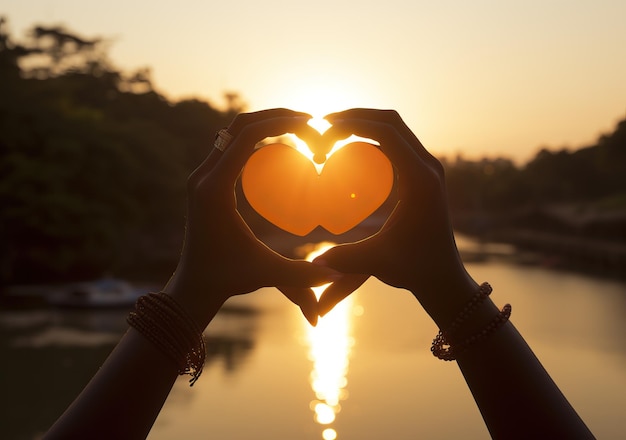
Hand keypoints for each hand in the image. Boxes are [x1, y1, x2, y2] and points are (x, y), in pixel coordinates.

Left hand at [164, 109, 339, 326]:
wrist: (194, 286)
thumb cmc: (228, 279)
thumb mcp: (267, 273)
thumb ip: (303, 276)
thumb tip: (341, 274)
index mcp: (214, 190)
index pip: (245, 137)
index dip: (279, 123)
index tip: (311, 124)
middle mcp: (202, 177)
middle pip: (238, 125)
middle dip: (275, 116)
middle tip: (310, 121)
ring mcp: (201, 177)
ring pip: (232, 132)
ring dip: (264, 123)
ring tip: (299, 127)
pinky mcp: (205, 181)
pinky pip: (229, 145)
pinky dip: (254, 137)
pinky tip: (279, 143)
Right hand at [314, 109, 477, 324]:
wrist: (443, 277)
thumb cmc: (415, 269)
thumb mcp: (379, 263)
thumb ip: (346, 259)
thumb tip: (313, 263)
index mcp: (421, 180)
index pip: (386, 133)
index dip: (351, 124)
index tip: (322, 130)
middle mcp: (429, 167)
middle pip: (391, 121)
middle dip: (355, 116)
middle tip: (322, 125)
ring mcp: (428, 168)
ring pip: (395, 128)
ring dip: (364, 124)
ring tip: (332, 134)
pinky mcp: (423, 175)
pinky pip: (397, 143)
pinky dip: (372, 138)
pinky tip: (350, 151)